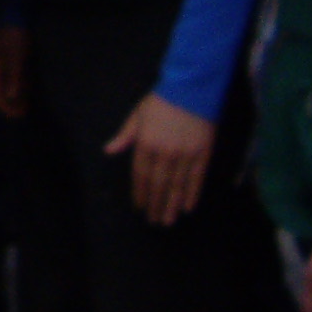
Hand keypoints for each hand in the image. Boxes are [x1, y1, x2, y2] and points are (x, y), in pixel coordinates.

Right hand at [0, 25, 29, 120]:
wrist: (18, 17)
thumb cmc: (14, 38)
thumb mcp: (15, 58)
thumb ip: (13, 77)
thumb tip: (11, 97)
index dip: (5, 106)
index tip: (15, 116)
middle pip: (1, 91)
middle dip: (10, 104)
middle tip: (21, 115)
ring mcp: (4, 65)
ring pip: (8, 86)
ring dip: (15, 97)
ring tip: (24, 108)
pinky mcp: (12, 61)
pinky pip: (14, 79)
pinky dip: (19, 88)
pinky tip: (26, 93)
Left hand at [103, 92, 215, 225]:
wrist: (191, 89)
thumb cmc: (161, 101)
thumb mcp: (137, 115)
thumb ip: (125, 136)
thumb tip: (108, 151)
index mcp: (146, 144)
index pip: (141, 175)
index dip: (140, 193)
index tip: (140, 207)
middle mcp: (164, 153)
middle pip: (159, 184)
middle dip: (156, 204)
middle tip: (155, 222)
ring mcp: (185, 155)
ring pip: (177, 185)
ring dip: (172, 205)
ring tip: (169, 221)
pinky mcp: (203, 153)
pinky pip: (197, 178)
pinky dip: (192, 194)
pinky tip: (188, 207)